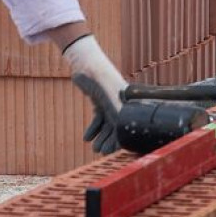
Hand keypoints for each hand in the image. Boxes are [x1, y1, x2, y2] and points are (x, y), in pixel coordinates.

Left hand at [63, 34, 126, 153]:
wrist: (86, 64)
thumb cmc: (101, 80)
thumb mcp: (111, 100)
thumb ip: (119, 117)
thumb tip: (124, 137)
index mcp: (129, 102)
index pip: (128, 125)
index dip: (122, 139)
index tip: (114, 151)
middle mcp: (122, 102)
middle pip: (118, 126)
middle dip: (110, 140)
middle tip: (101, 152)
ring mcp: (110, 101)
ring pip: (107, 123)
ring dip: (101, 136)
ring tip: (94, 147)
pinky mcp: (99, 99)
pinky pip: (99, 117)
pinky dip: (93, 127)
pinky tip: (87, 137)